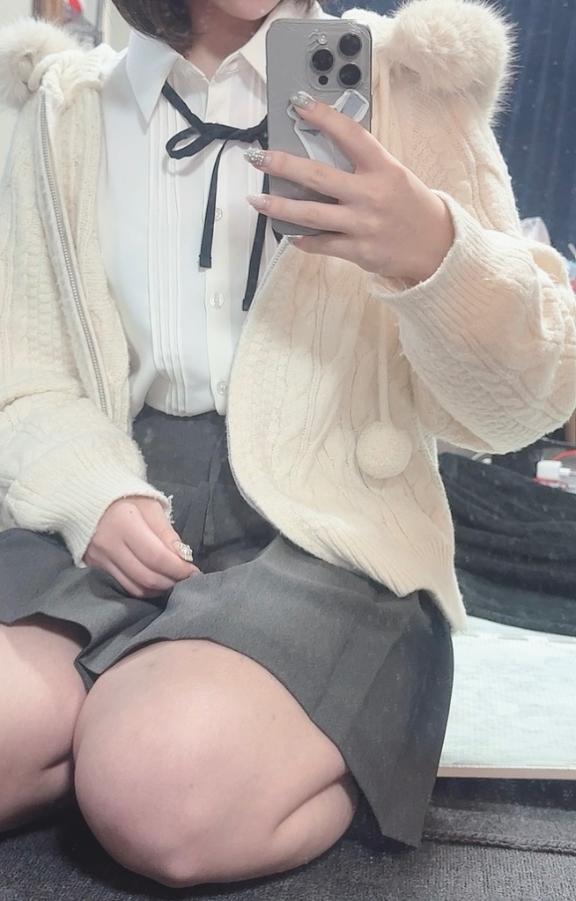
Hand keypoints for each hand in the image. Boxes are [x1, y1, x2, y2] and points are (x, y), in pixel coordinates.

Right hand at [84, 496, 199, 597]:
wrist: (88, 496)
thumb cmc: (125, 497)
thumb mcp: (150, 506)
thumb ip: (166, 533)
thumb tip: (183, 558)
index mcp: (124, 524)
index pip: (156, 557)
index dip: (178, 568)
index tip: (193, 571)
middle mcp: (109, 545)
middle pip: (146, 576)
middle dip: (171, 581)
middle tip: (187, 579)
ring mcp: (99, 559)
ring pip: (135, 586)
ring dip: (159, 589)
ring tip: (174, 581)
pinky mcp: (95, 567)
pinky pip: (124, 585)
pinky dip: (144, 588)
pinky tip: (156, 582)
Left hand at [246, 92, 454, 283]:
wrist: (436, 246)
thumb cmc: (409, 205)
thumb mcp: (393, 174)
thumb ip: (361, 164)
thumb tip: (320, 150)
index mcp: (383, 168)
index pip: (350, 135)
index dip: (323, 117)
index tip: (297, 103)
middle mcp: (371, 195)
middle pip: (318, 176)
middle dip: (283, 166)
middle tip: (258, 157)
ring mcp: (363, 225)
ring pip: (312, 214)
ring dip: (280, 207)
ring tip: (257, 201)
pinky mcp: (358, 251)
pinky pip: (321, 244)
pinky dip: (302, 238)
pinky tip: (288, 232)